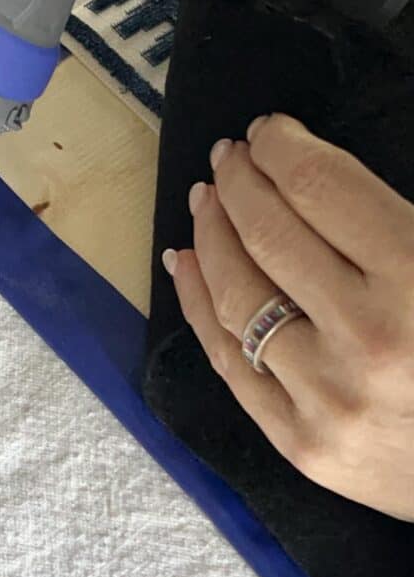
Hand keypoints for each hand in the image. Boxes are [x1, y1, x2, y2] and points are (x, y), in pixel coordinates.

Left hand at [162, 114, 413, 521]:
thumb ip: (391, 217)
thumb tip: (307, 168)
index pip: (321, 188)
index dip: (283, 147)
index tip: (269, 132)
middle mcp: (368, 338)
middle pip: (269, 234)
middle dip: (239, 181)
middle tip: (229, 156)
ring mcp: (327, 398)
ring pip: (236, 294)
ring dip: (210, 234)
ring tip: (205, 199)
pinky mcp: (301, 445)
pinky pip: (227, 361)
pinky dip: (197, 303)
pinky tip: (184, 262)